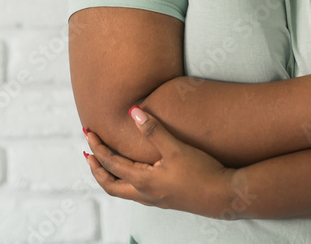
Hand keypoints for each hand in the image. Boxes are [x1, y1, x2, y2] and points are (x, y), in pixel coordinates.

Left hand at [84, 106, 236, 219]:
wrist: (223, 196)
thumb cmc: (201, 173)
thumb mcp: (175, 148)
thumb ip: (153, 130)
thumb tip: (132, 111)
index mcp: (143, 181)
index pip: (111, 164)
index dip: (97, 147)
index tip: (88, 133)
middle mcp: (145, 194)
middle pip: (109, 185)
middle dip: (96, 168)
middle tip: (88, 153)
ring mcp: (155, 199)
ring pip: (122, 191)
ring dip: (109, 177)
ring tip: (105, 163)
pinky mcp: (165, 199)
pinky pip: (136, 193)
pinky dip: (126, 182)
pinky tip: (135, 172)